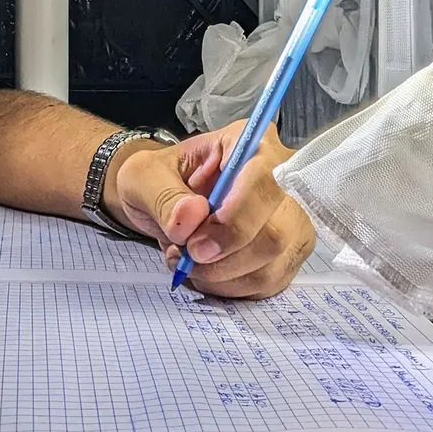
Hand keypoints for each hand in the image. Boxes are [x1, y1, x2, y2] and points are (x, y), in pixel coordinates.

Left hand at [106, 122, 314, 298]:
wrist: (164, 201)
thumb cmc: (158, 180)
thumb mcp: (142, 177)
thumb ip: (163, 194)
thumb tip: (192, 216)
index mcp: (247, 144)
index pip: (264, 181)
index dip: (234, 220)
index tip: (195, 244)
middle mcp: (280, 177)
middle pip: (278, 230)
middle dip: (226, 257)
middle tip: (189, 256)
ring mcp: (289, 217)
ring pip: (274, 262)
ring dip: (224, 275)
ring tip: (190, 262)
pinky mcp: (286, 252)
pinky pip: (269, 282)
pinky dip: (231, 287)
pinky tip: (208, 273)